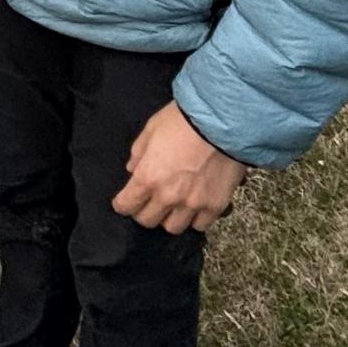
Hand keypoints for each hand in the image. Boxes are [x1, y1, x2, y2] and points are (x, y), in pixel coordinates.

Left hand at [111, 103, 248, 233]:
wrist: (224, 120)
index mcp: (148, 177)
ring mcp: (193, 203)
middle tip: (150, 201)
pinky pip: (200, 225)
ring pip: (173, 227)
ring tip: (174, 205)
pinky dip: (195, 218)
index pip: (126, 206)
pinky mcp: (215, 205)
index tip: (126, 201)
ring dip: (170, 217)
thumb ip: (139, 152)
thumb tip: (133, 167)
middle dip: (145, 211)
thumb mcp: (152, 128)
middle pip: (147, 221)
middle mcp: (168, 196)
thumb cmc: (186, 119)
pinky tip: (195, 206)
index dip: (123, 203)